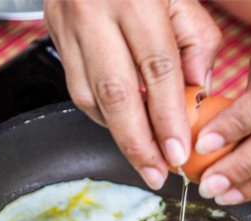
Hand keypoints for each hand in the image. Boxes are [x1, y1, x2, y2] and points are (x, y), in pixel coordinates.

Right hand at [44, 0, 221, 189]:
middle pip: (116, 94)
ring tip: (143, 158)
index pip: (157, 69)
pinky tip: (122, 126)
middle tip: (157, 174)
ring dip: (119, 135)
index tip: (179, 154)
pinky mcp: (55, 37)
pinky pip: (78, 91)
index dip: (169, 119)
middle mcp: (95, 11)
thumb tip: (196, 95)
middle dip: (139, 144)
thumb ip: (195, 43)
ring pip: (91, 98)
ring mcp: (68, 25)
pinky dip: (103, 116)